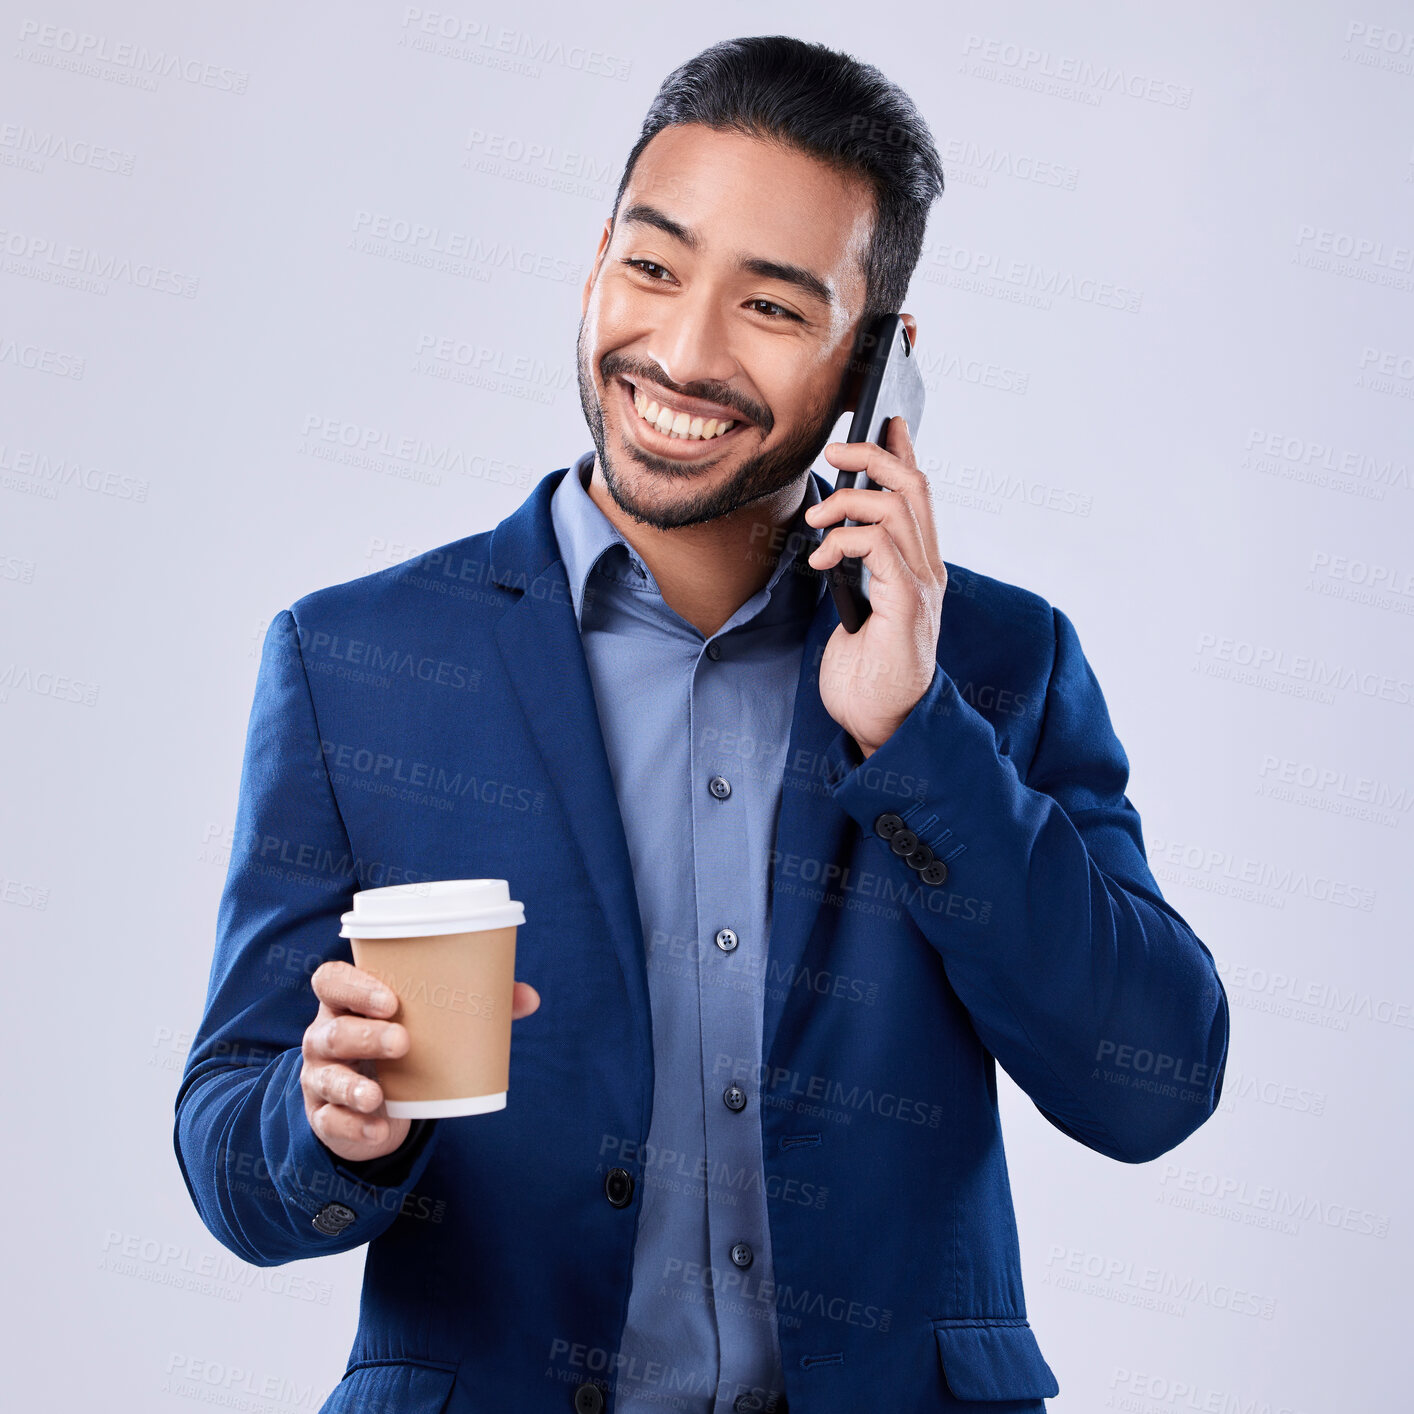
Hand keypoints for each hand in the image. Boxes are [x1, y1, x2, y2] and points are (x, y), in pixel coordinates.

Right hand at [301, 959, 541, 1162]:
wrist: (376, 1104)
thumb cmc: (402, 1043)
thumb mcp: (428, 1024)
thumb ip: (477, 1007)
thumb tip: (530, 998)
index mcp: (348, 1002)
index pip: (331, 981)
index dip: (354, 986)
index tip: (391, 1000)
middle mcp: (326, 1035)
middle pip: (330, 1030)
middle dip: (363, 1035)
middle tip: (403, 1042)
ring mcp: (320, 1076)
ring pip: (325, 1076)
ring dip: (352, 1084)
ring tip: (377, 1094)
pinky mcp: (324, 1115)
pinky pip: (330, 1121)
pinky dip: (354, 1126)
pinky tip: (377, 1129)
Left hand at [805, 415, 945, 756]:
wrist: (882, 725)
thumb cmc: (866, 675)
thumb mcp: (858, 610)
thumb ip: (858, 574)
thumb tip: (835, 539)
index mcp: (918, 568)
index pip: (918, 494)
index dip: (903, 451)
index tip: (883, 422)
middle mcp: (927, 570)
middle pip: (914, 485)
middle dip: (873, 455)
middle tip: (834, 453)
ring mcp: (921, 587)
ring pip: (897, 507)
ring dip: (847, 502)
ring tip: (816, 521)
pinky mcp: (907, 606)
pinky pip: (880, 546)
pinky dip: (844, 540)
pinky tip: (822, 560)